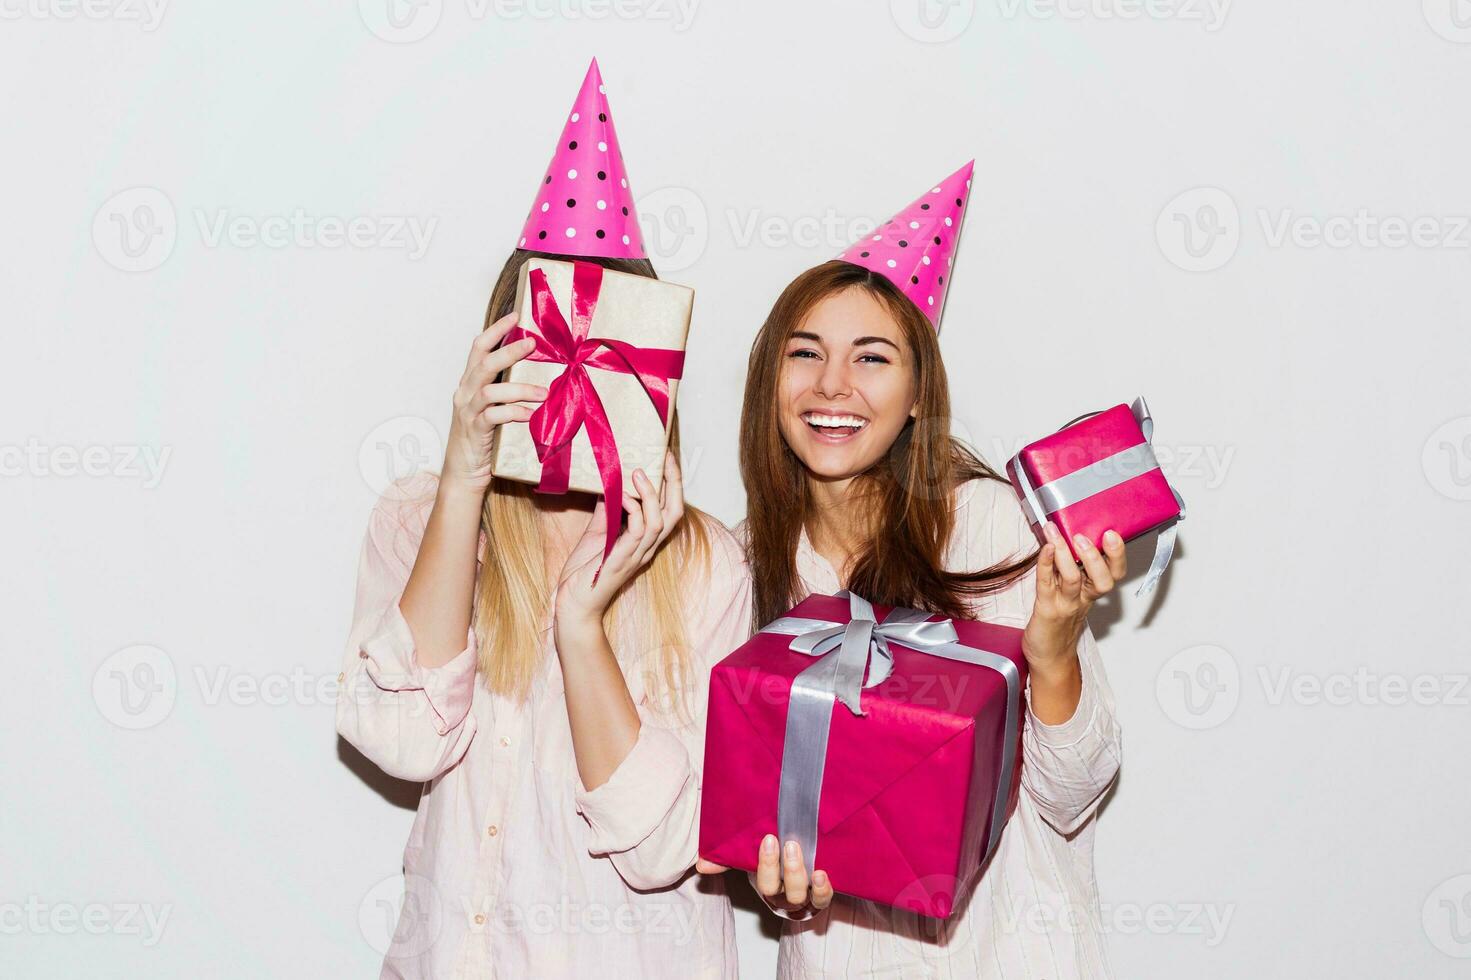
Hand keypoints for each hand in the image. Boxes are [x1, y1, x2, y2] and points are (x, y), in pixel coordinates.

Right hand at [442, 313, 546, 493]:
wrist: (463, 472)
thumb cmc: (483, 438)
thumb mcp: (492, 408)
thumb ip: (506, 389)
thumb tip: (537, 372)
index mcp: (469, 382)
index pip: (478, 348)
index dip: (496, 330)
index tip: (516, 316)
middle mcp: (465, 393)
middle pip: (483, 363)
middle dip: (508, 351)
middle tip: (533, 343)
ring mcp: (467, 412)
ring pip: (490, 391)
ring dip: (520, 389)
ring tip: (544, 392)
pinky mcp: (475, 431)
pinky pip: (494, 417)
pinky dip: (514, 413)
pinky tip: (530, 416)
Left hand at [552, 452, 684, 634]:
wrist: (572, 605)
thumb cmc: (582, 574)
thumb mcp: (596, 534)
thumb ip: (607, 511)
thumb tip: (609, 485)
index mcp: (644, 541)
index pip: (669, 509)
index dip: (671, 484)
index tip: (664, 458)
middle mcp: (647, 548)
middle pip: (675, 512)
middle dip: (673, 482)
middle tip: (664, 457)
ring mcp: (637, 554)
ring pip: (659, 520)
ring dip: (651, 494)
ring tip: (638, 472)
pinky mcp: (622, 559)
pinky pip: (638, 531)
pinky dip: (634, 510)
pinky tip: (623, 498)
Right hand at [698, 836, 833, 916]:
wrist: (798, 854)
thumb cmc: (773, 857)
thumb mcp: (750, 857)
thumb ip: (727, 860)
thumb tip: (701, 865)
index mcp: (767, 885)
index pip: (764, 882)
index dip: (767, 865)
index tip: (768, 839)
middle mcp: (785, 895)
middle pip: (783, 892)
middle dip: (785, 869)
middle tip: (788, 843)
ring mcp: (805, 896)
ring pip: (802, 896)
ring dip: (801, 877)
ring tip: (805, 856)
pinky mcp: (821, 894)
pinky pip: (824, 899)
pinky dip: (823, 889)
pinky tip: (822, 874)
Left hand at [1022, 523, 1126, 671]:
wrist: (1049, 656)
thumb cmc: (1059, 623)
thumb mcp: (1073, 594)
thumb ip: (1074, 569)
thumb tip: (1069, 534)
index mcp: (1092, 592)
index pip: (1113, 574)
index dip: (1116, 555)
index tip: (1112, 533)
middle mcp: (1082, 598)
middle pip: (1101, 579)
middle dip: (1096, 556)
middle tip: (1085, 536)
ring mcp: (1065, 604)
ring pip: (1073, 579)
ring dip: (1065, 554)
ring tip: (1056, 533)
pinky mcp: (1046, 609)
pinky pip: (1046, 583)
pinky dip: (1046, 564)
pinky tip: (1045, 548)